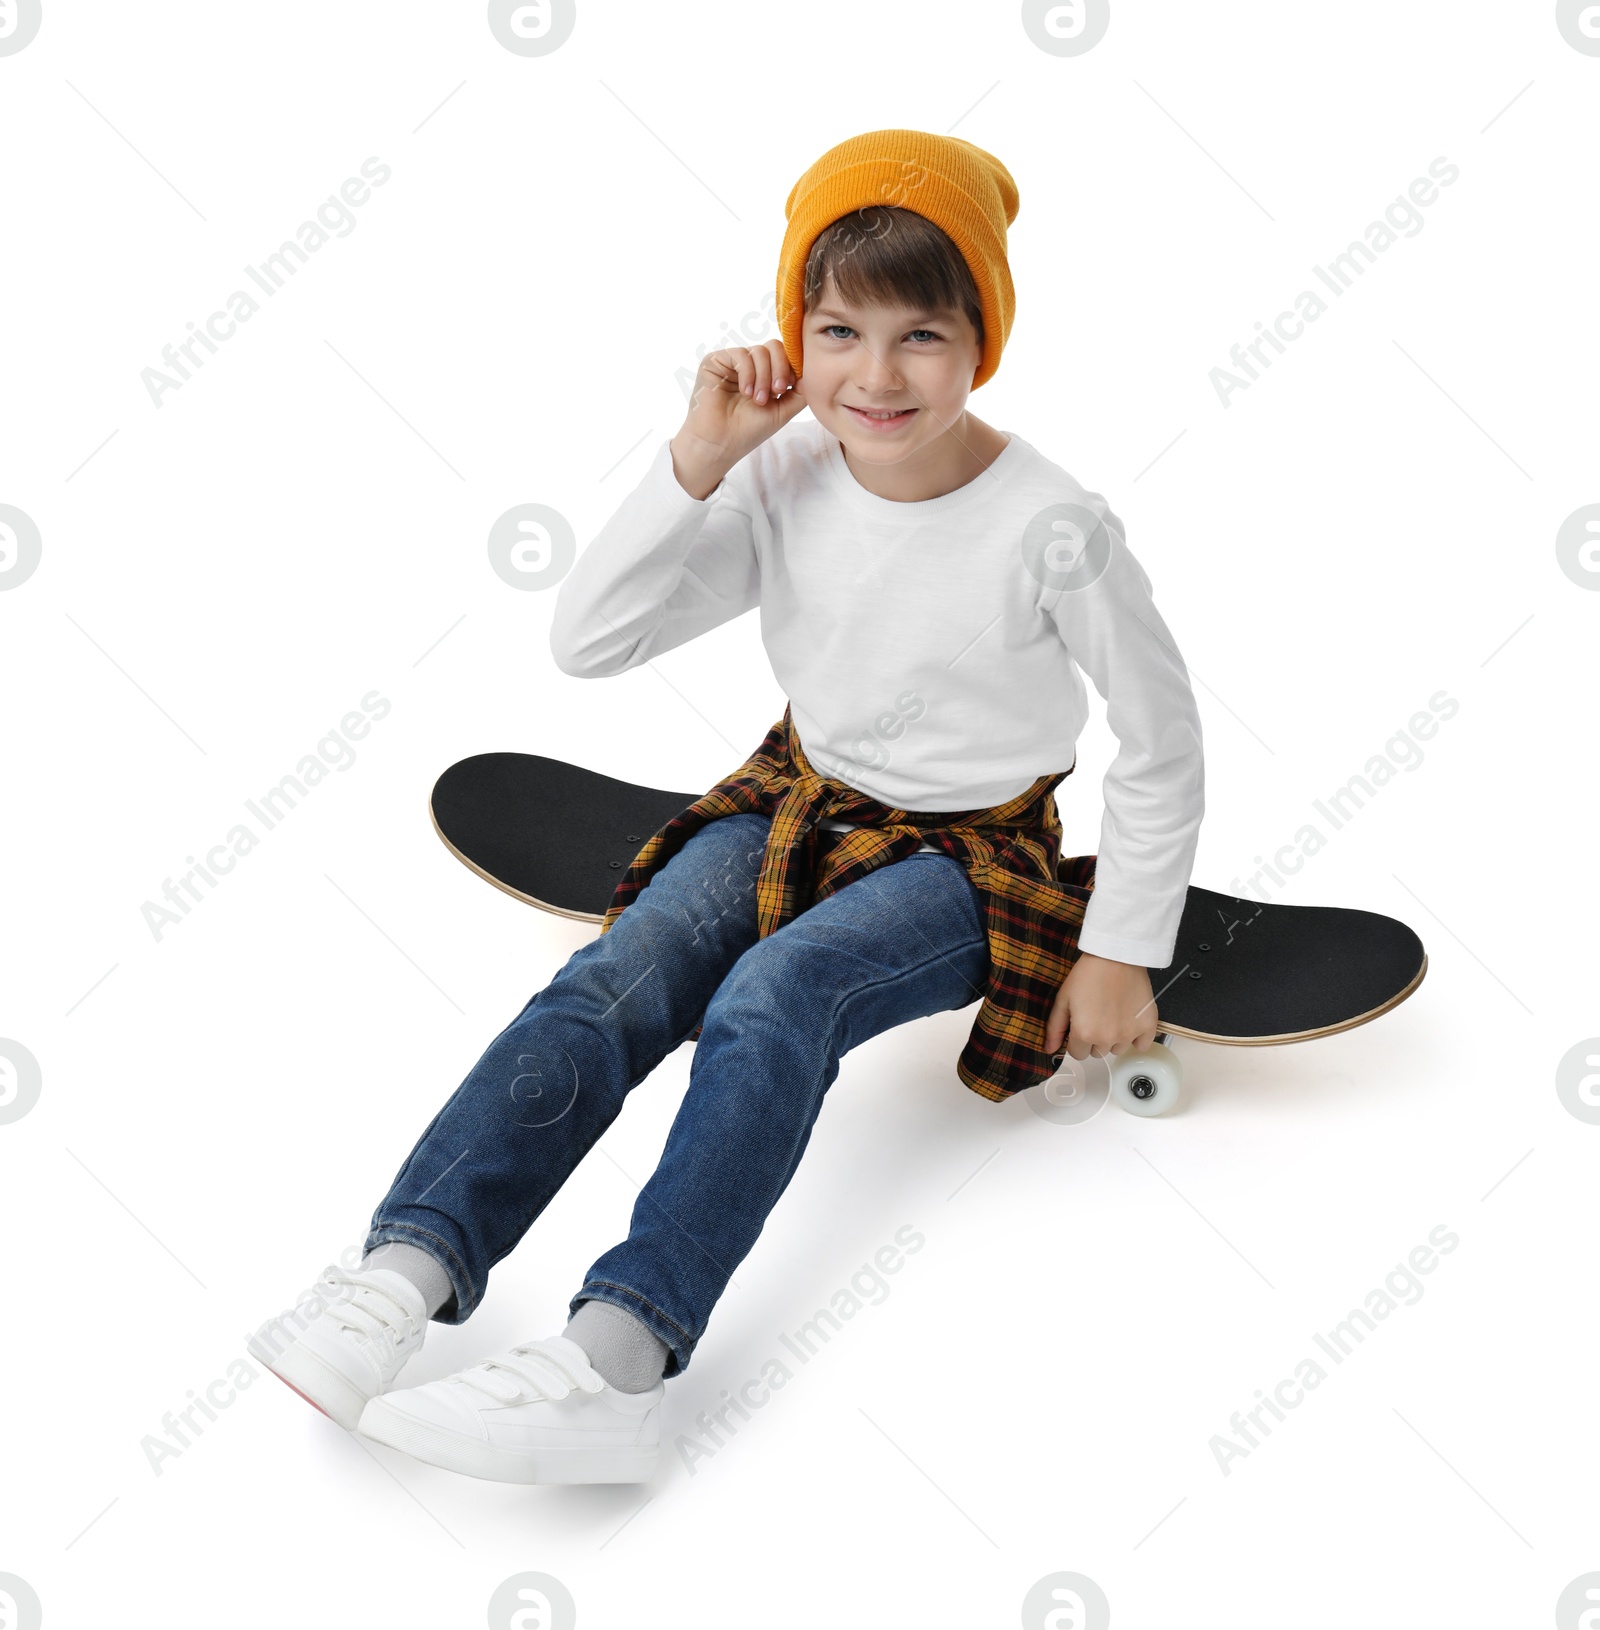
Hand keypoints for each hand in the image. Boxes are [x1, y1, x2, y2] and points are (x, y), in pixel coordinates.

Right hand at [670, 340, 807, 498]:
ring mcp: (732, 362)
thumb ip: (801, 389)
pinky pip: (741, 354)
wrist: (720, 444)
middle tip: (777, 392)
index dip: (792, 366)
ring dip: (764, 377)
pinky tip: (745, 392)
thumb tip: (812, 367)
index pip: (785, 354)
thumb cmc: (749, 430)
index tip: (789, 388)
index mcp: (765, 373)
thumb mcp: (784, 409)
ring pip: (760, 351)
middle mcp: (749, 364)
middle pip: (775, 346)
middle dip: (781, 368)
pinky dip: (748, 373)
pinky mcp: (715, 361)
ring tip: (758, 400)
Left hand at [1045, 951, 1159, 1061]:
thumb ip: (1055, 1028)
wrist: (1116, 956)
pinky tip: (1129, 1022)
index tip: (1081, 1023)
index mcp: (1084, 1033)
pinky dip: (1136, 1038)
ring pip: (1118, 1049)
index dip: (1077, 1039)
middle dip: (1095, 1038)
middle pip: (1098, 1052)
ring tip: (1113, 1014)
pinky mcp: (1147, 1026)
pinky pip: (1142, 1046)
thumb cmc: (1087, 974)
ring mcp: (1129, 1034)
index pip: (1077, 1054)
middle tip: (1097, 1015)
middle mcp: (1107, 1039)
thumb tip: (1049, 1050)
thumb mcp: (1063, 998)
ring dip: (1114, 1038)